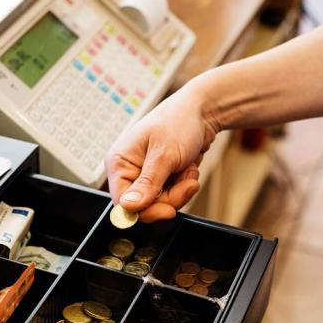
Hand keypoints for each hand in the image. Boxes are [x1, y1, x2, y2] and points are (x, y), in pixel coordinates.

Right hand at [105, 79, 219, 221]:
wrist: (203, 112)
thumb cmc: (179, 122)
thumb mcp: (164, 154)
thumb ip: (147, 183)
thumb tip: (128, 206)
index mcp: (119, 162)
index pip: (123, 202)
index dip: (145, 211)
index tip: (168, 210)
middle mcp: (129, 170)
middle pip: (144, 206)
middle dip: (170, 198)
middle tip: (187, 183)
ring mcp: (146, 175)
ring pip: (160, 203)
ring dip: (180, 190)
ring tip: (188, 168)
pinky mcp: (161, 178)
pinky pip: (171, 196)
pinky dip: (184, 185)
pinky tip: (189, 168)